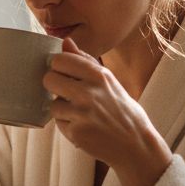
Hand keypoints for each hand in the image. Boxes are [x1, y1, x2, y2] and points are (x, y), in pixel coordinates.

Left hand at [44, 38, 171, 185]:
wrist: (136, 144)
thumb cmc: (122, 110)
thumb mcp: (109, 80)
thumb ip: (85, 61)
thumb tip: (65, 41)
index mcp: (98, 74)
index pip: (59, 60)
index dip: (58, 67)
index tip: (66, 75)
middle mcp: (88, 92)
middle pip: (49, 79)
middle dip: (55, 87)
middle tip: (69, 95)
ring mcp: (81, 113)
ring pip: (53, 104)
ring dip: (63, 110)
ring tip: (82, 115)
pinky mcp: (76, 133)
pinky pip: (59, 123)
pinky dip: (68, 126)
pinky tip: (85, 127)